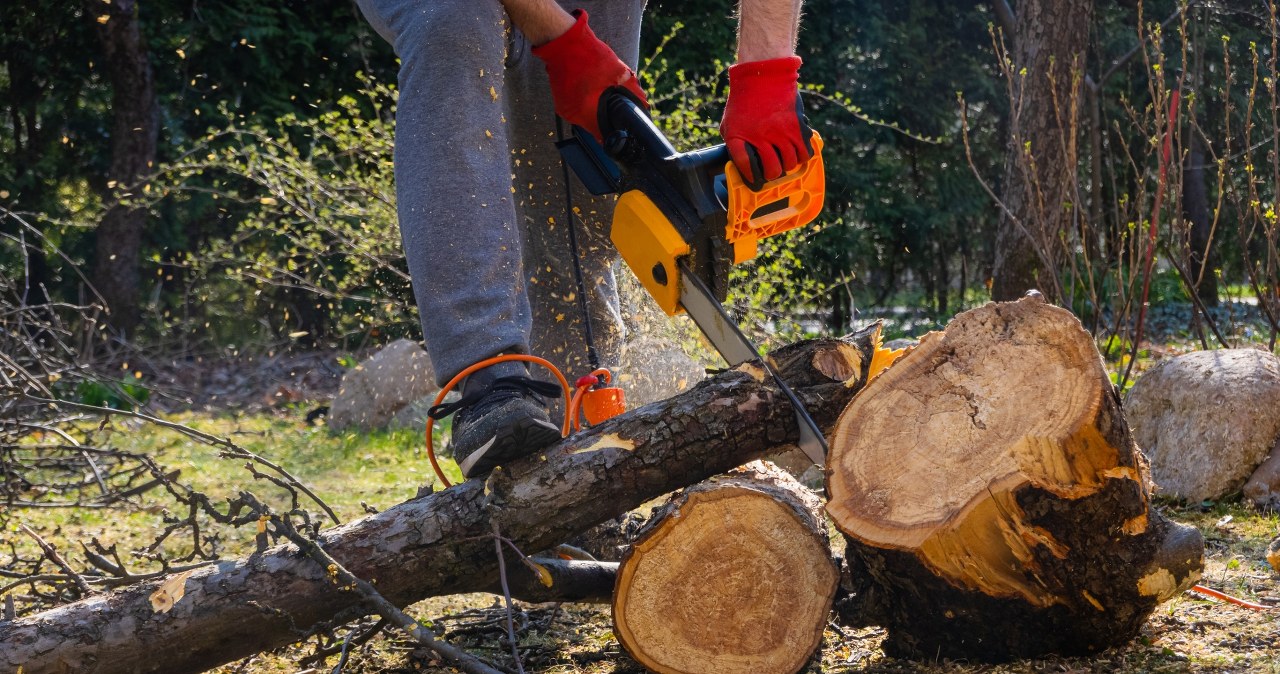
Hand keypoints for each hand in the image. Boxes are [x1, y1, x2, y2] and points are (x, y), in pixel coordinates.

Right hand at [531, 9, 647, 140]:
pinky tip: (589, 89)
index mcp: (587, 112)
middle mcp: (573, 115)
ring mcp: (564, 109)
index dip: (615, 132)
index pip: (603, 136)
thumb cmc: (590, 56)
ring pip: (585, 118)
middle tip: (614, 106)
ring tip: (600, 93)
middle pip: (594, 127)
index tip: (621, 129)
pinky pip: (576, 109)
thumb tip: (645, 105)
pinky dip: (585, 103)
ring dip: (595, 110)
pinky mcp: (560, 102)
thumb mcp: (618, 72)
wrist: (563, 43)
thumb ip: (633, 91)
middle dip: (605, 119)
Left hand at [720, 56, 812, 185]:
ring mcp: (782, 132)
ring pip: (790, 164)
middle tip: (772, 168)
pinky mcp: (798, 127)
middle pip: (773, 171)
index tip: (755, 180)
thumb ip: (734, 143)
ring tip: (784, 157)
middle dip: (772, 173)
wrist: (763, 74)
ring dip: (787, 164)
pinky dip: (802, 155)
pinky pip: (805, 152)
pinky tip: (796, 150)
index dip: (751, 178)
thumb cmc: (745, 100)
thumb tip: (742, 163)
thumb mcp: (730, 122)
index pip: (746, 168)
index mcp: (740, 137)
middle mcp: (761, 137)